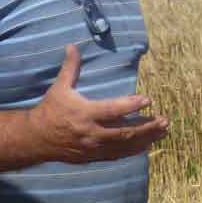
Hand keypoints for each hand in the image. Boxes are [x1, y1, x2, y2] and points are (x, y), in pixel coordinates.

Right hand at [29, 45, 168, 163]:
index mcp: (84, 113)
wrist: (36, 139)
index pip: (112, 110)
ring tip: (163, 132)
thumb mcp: (59, 87)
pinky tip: (147, 145)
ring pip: (124, 145)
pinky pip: (117, 155)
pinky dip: (133, 151)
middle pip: (125, 132)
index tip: (148, 100)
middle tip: (164, 120)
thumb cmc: (50, 110)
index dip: (130, 105)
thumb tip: (73, 46)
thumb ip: (70, 68)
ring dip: (146, 139)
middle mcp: (91, 132)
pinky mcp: (93, 156)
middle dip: (147, 127)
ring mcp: (94, 147)